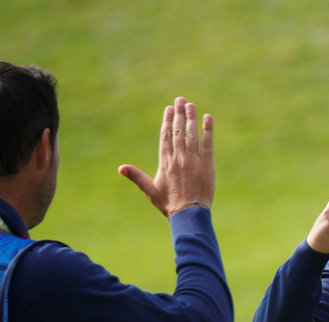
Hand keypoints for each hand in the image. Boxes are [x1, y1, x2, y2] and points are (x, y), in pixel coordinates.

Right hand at [119, 97, 214, 215]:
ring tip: (190, 105)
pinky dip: (208, 130)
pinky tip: (208, 118)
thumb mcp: (150, 190)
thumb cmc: (169, 204)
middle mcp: (178, 158)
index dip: (167, 121)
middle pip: (178, 131)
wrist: (188, 214)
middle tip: (180, 100)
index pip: (165, 137)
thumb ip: (136, 177)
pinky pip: (208, 144)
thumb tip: (120, 168)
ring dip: (190, 117)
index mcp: (165, 162)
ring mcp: (193, 160)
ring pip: (191, 134)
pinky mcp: (207, 165)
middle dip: (178, 114)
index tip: (169, 109)